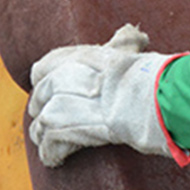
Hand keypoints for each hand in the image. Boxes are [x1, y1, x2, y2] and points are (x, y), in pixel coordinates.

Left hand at [26, 25, 170, 166]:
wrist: (148, 100)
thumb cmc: (144, 75)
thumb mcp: (131, 50)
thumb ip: (126, 40)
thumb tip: (131, 31)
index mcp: (76, 58)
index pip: (45, 66)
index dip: (44, 78)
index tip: (48, 87)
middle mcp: (63, 79)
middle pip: (41, 95)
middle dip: (41, 107)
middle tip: (45, 118)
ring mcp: (61, 106)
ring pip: (42, 121)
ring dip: (43, 133)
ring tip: (46, 141)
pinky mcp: (64, 131)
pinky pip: (49, 144)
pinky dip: (51, 153)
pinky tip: (54, 158)